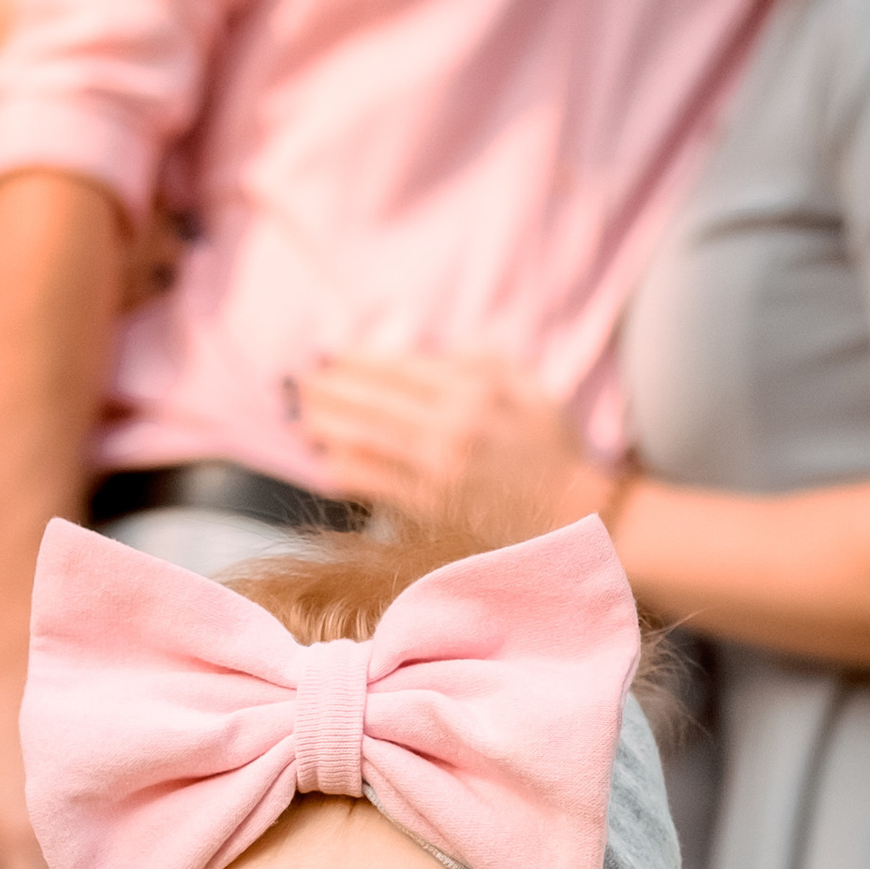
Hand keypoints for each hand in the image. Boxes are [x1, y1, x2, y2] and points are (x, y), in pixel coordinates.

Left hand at [300, 351, 608, 531]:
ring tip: (299, 414)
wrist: (573, 514)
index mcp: (473, 392)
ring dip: (326, 426)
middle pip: (371, 403)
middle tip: (296, 380)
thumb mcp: (528, 387)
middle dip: (328, 389)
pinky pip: (376, 484)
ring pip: (365, 441)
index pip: (397, 370)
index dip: (355, 361)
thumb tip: (427, 355)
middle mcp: (450, 428)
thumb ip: (479, 363)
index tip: (328, 354)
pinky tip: (324, 459)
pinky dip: (346, 470)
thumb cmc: (550, 447)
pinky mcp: (432, 506)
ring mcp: (438, 471)